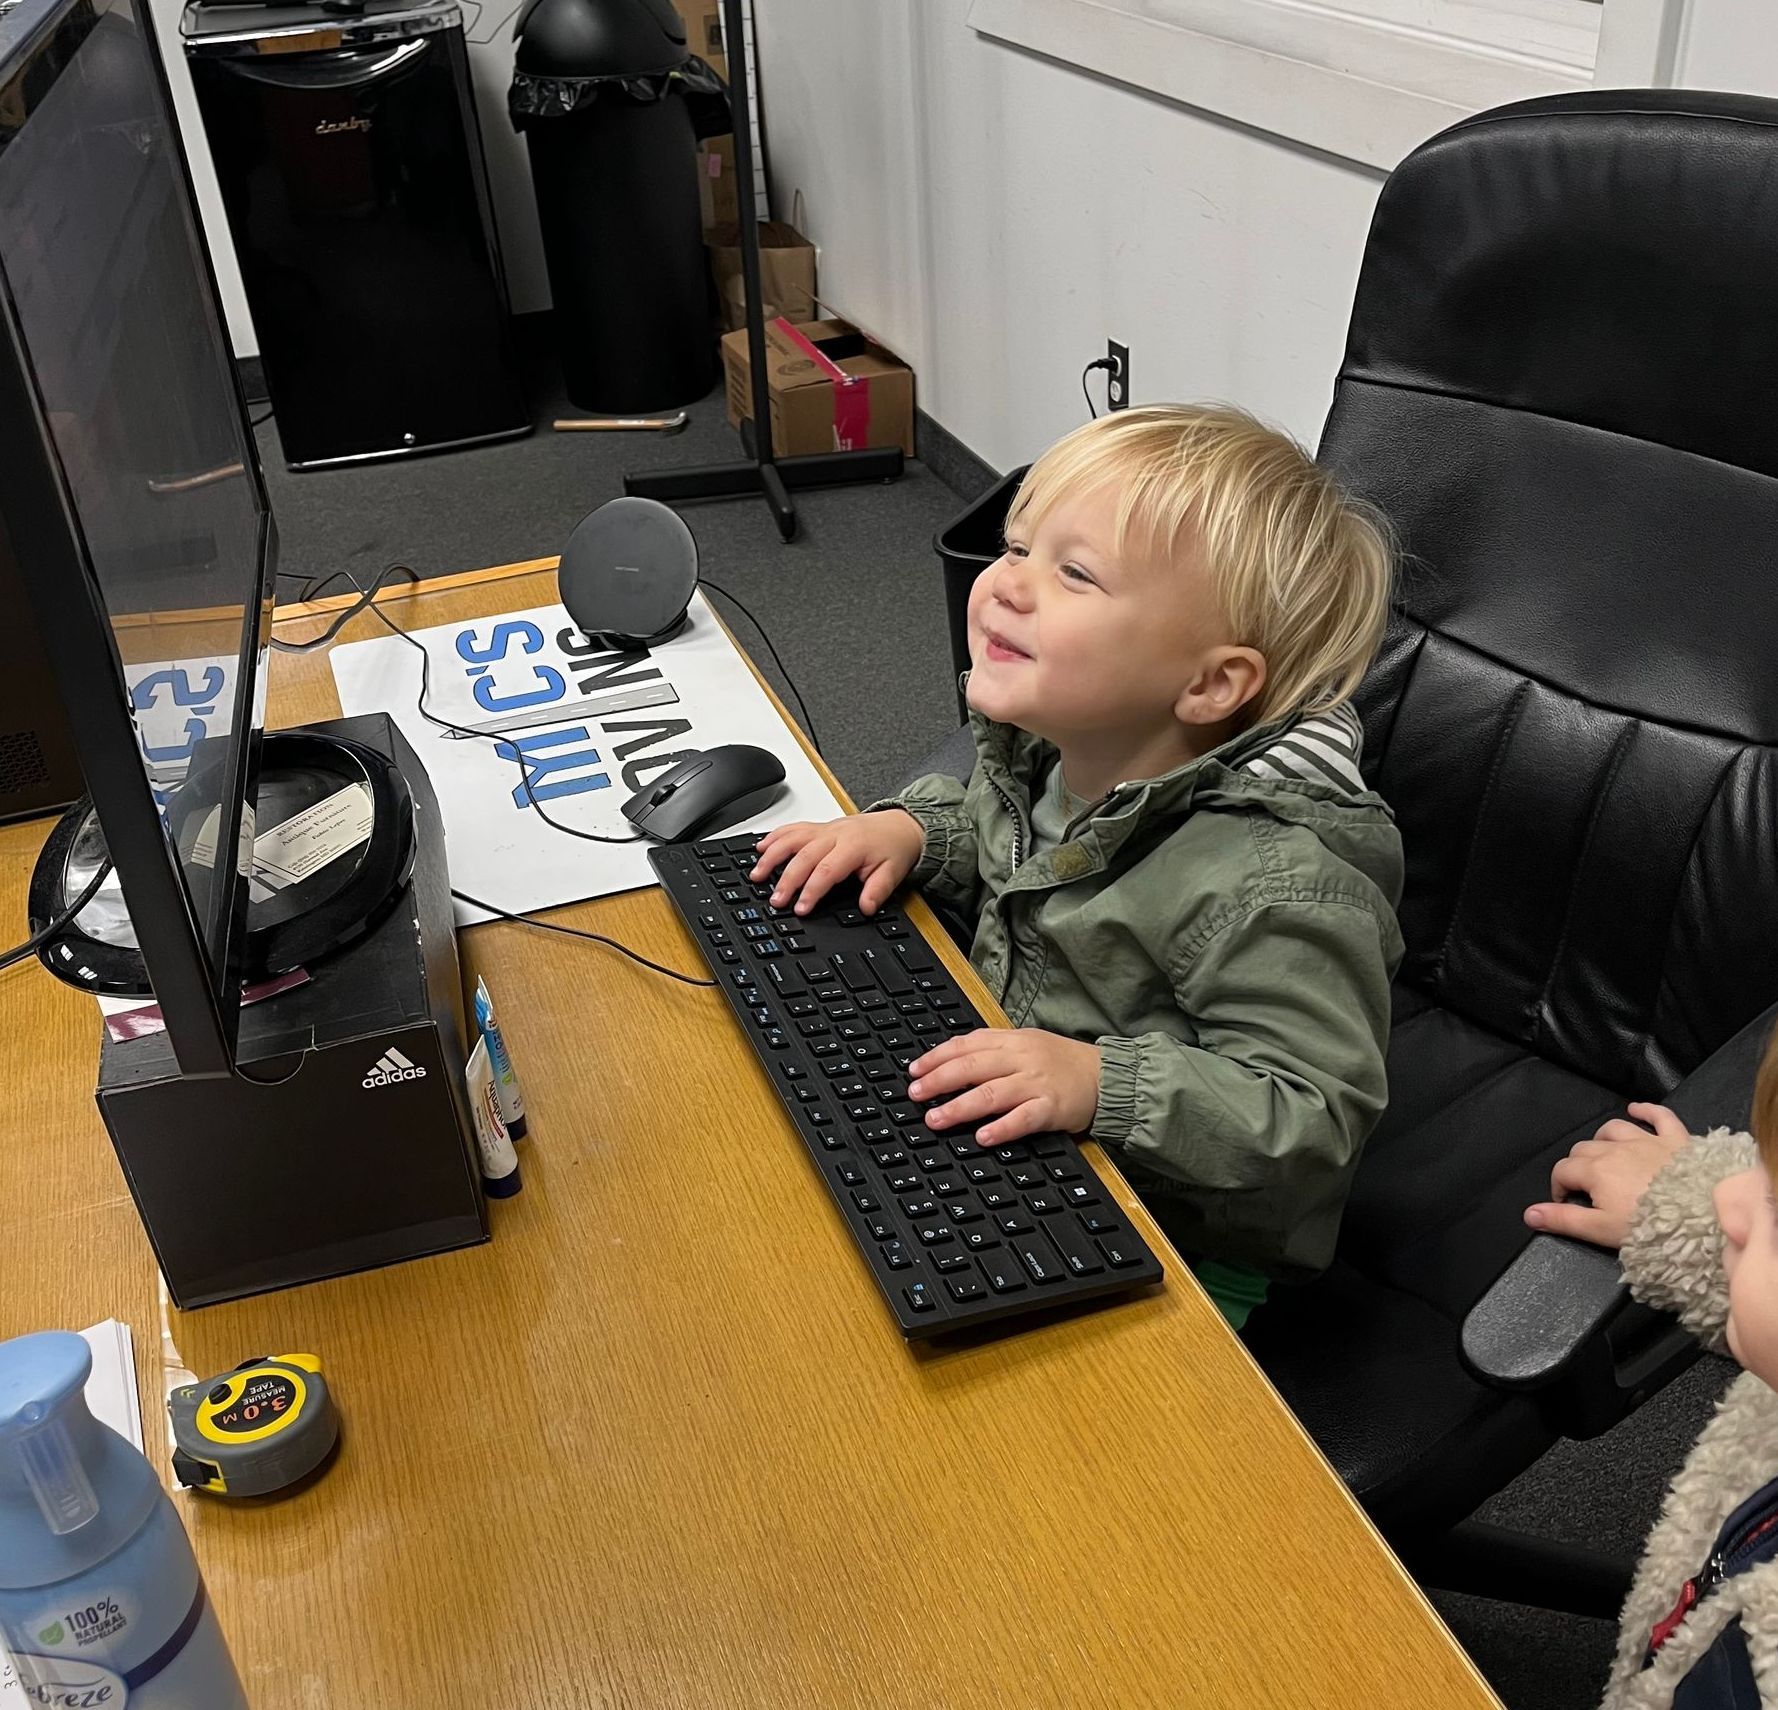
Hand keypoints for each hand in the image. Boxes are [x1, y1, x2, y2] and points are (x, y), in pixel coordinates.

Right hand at [750, 810, 923, 915]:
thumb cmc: (894, 848)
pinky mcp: (819, 827)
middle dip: (787, 879)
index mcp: (853, 846)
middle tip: (775, 900)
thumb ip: (877, 891)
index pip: (827, 870)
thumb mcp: (893, 873)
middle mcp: (835, 835)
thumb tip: (866, 908)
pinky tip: (760, 848)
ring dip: (772, 856)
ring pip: (792, 838)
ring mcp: (824, 829)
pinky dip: (774, 837)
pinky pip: (792, 828)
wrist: (899, 825)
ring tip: (756, 875)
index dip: (811, 890)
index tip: (801, 908)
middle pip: (803, 856)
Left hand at [908, 1028, 1101, 1146]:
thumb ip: (993, 1049)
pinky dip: (1001, 1127)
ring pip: (991, 1093)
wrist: (1105, 1076)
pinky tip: (982, 1136)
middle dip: (938, 1081)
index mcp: (1012, 1041)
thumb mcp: (1027, 1044)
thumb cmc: (1061, 1062)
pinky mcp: (1051, 1108)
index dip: (936, 1057)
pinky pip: (1023, 1119)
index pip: (967, 1045)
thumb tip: (950, 1060)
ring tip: (936, 1119)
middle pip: (972, 1067)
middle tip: (915, 1095)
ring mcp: (1036, 1083)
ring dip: (959, 1107)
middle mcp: (1021, 1059)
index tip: (914, 1071)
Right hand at [1523, 1102, 1690, 1248]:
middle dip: (1578, 1166)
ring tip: (1603, 1154)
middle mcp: (1615, 1148)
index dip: (1559, 1187)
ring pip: (1613, 1129)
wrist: (1699, 1217)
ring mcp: (1646, 1140)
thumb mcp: (1600, 1230)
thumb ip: (1563, 1220)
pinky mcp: (1675, 1139)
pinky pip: (1659, 1116)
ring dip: (1603, 1139)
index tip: (1566, 1203)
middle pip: (1584, 1148)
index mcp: (1594, 1170)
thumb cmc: (1647, 1226)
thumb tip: (1528, 1214)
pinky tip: (1636, 1109)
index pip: (1563, 1170)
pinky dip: (1646, 1110)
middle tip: (1587, 1188)